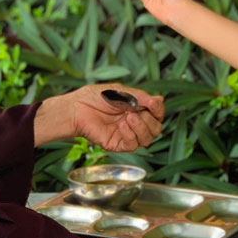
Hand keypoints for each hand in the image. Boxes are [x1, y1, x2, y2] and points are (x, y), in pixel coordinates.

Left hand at [35, 84, 163, 149]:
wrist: (77, 107)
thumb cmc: (96, 97)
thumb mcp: (122, 92)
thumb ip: (141, 97)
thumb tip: (160, 100)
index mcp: (137, 109)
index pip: (157, 114)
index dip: (158, 110)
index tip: (152, 103)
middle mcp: (134, 123)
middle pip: (156, 129)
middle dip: (150, 120)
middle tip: (136, 111)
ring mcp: (126, 134)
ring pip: (147, 139)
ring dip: (142, 128)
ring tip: (129, 118)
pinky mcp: (117, 144)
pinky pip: (132, 145)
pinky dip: (131, 135)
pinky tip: (122, 126)